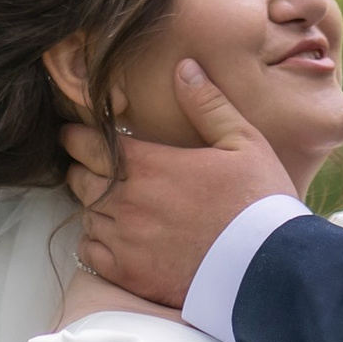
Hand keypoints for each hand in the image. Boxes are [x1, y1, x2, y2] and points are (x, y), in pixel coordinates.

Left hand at [62, 59, 296, 308]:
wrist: (268, 268)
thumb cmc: (259, 201)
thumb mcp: (244, 142)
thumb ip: (208, 104)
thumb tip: (185, 67)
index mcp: (150, 166)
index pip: (89, 144)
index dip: (76, 136)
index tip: (74, 134)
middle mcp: (128, 202)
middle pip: (80, 180)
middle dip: (83, 169)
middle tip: (94, 166)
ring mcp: (125, 241)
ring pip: (86, 216)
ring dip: (94, 206)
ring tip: (114, 203)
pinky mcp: (129, 274)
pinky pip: (90, 253)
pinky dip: (95, 242)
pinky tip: (114, 237)